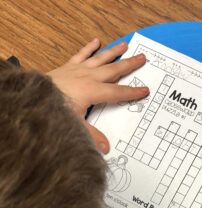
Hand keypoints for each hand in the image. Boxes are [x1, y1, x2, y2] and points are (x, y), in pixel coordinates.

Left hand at [48, 38, 148, 152]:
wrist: (34, 97)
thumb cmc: (53, 111)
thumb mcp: (75, 125)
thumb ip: (92, 136)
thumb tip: (106, 148)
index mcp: (93, 92)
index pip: (118, 92)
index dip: (132, 92)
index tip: (145, 90)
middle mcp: (88, 77)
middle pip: (114, 70)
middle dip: (129, 65)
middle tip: (142, 58)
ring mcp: (78, 70)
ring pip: (101, 59)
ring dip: (114, 52)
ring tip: (125, 44)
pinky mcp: (68, 66)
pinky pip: (82, 54)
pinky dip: (89, 48)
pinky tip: (97, 41)